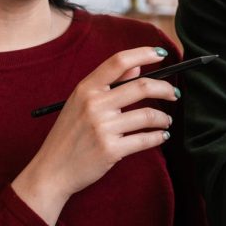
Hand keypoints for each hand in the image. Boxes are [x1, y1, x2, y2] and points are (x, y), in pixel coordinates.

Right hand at [12, 46, 179, 225]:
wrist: (51, 170)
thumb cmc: (68, 135)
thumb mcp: (79, 104)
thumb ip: (107, 84)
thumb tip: (136, 67)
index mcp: (85, 89)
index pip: (119, 61)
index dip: (143, 54)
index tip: (160, 54)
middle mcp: (94, 105)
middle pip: (141, 87)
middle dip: (165, 89)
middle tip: (174, 94)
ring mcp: (102, 128)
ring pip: (147, 115)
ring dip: (163, 118)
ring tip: (165, 121)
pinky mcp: (110, 150)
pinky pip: (144, 139)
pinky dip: (157, 137)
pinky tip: (161, 136)